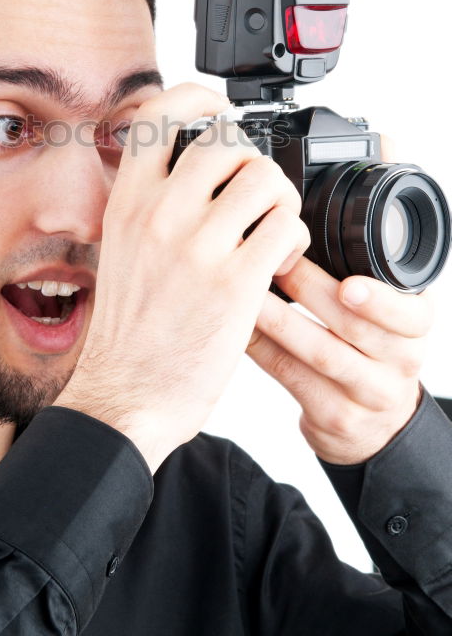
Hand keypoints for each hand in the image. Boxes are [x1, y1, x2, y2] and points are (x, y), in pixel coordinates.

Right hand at [54, 83, 309, 472]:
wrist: (124, 394)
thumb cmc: (126, 331)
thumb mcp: (121, 248)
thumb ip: (151, 204)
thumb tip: (193, 169)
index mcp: (127, 202)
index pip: (159, 114)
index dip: (197, 97)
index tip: (218, 107)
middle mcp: (159, 214)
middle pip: (226, 140)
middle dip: (252, 160)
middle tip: (254, 191)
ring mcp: (196, 247)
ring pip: (263, 178)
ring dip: (280, 199)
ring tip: (272, 226)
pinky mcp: (234, 283)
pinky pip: (285, 227)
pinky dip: (293, 237)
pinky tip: (278, 258)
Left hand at [246, 257, 430, 463]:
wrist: (377, 426)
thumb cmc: (372, 351)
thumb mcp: (389, 317)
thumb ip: (368, 281)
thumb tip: (304, 229)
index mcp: (414, 327)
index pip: (409, 316)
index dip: (379, 302)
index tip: (347, 286)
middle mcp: (400, 362)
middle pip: (354, 327)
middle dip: (308, 289)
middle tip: (273, 260)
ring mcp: (367, 394)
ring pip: (319, 353)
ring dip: (278, 318)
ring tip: (248, 291)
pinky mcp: (333, 416)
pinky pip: (290, 375)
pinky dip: (261, 346)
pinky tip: (241, 325)